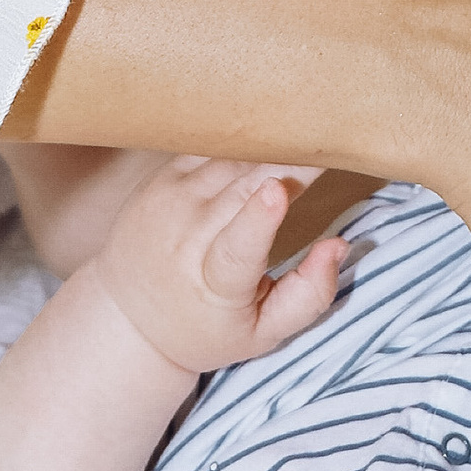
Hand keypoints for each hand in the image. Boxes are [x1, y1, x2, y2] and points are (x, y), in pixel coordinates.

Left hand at [91, 156, 347, 377]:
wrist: (131, 313)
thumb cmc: (208, 326)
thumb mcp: (262, 334)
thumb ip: (308, 296)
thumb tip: (339, 246)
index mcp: (215, 285)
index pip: (236, 250)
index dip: (258, 219)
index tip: (278, 191)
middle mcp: (187, 238)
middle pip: (246, 189)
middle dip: (292, 164)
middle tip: (333, 146)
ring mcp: (171, 200)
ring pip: (235, 160)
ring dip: (273, 148)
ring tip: (306, 138)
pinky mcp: (164, 176)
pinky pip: (215, 146)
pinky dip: (245, 142)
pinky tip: (269, 136)